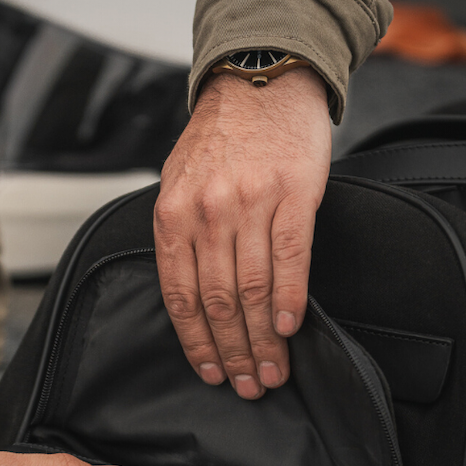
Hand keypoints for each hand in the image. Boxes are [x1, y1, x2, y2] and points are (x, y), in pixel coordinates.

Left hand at [154, 66, 331, 398]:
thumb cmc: (220, 138)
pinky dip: (289, 298)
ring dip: (263, 340)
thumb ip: (179, 238)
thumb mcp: (176, 183)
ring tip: (273, 371)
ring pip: (252, 289)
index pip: (181, 297)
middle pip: (218, 302)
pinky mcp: (292, 193)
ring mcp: (250, 202)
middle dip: (234, 352)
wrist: (261, 79)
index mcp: (172, 215)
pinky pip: (290, 258)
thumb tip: (190, 299)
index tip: (212, 373)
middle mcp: (207, 212)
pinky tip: (289, 328)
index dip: (197, 343)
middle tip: (248, 386)